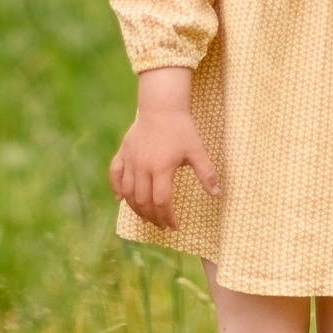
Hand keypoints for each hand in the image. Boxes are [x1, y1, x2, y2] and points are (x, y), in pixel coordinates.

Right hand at [110, 69, 221, 226]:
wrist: (161, 106)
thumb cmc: (181, 129)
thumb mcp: (197, 150)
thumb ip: (206, 173)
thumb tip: (217, 195)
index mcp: (161, 168)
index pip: (161, 201)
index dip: (167, 217)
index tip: (174, 226)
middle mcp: (142, 167)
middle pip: (143, 201)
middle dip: (153, 217)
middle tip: (161, 225)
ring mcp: (130, 160)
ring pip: (128, 192)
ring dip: (136, 208)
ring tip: (146, 217)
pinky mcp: (123, 152)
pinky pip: (115, 174)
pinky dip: (116, 188)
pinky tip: (121, 198)